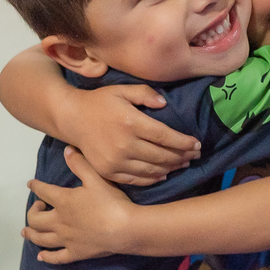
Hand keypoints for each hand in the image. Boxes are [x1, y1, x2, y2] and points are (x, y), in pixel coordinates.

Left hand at [23, 147, 132, 263]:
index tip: (31, 184)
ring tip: (26, 232)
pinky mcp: (75, 253)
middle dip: (32, 212)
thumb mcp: (96, 178)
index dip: (35, 186)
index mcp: (63, 201)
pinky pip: (56, 257)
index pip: (43, 191)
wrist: (125, 229)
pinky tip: (41, 256)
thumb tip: (67, 150)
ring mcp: (66, 239)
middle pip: (35, 219)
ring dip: (31, 234)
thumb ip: (80, 164)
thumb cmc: (111, 202)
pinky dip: (46, 257)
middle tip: (38, 207)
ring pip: (41, 239)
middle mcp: (59, 221)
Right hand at [62, 84, 199, 185]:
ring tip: (183, 164)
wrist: (71, 118)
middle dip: (182, 156)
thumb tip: (164, 104)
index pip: (166, 137)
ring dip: (171, 168)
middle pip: (162, 155)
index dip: (184, 143)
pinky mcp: (108, 172)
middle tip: (195, 155)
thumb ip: (145, 94)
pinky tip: (163, 174)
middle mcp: (125, 144)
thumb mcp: (122, 90)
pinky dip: (152, 178)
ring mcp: (116, 161)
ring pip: (152, 170)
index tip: (197, 144)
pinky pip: (136, 179)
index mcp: (131, 123)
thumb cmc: (100, 102)